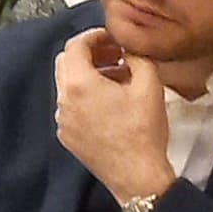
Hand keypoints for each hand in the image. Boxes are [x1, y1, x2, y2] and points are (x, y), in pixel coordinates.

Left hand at [53, 29, 173, 211]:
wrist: (137, 176)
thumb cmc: (143, 132)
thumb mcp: (149, 84)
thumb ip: (137, 56)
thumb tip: (129, 47)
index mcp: (79, 84)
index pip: (75, 45)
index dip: (94, 36)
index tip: (111, 38)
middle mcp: (64, 100)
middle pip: (66, 63)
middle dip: (89, 54)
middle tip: (114, 55)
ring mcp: (63, 120)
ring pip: (68, 85)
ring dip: (88, 75)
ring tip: (119, 79)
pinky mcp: (67, 136)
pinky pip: (71, 107)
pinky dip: (85, 97)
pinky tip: (111, 103)